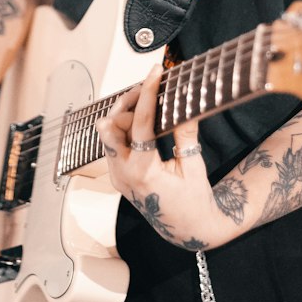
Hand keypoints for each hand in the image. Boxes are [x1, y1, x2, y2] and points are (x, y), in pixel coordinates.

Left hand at [95, 67, 221, 251]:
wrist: (186, 228)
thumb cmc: (193, 200)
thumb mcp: (193, 165)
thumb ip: (185, 133)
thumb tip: (186, 102)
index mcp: (144, 171)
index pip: (140, 122)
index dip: (147, 93)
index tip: (154, 73)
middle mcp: (123, 174)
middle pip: (110, 125)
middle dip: (126, 102)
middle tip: (147, 88)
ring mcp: (117, 175)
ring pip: (107, 134)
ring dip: (124, 114)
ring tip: (146, 102)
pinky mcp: (117, 175)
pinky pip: (113, 144)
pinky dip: (124, 128)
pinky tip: (142, 120)